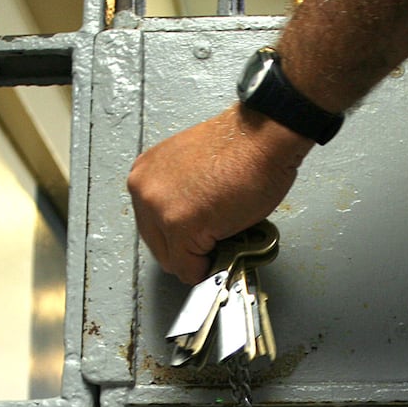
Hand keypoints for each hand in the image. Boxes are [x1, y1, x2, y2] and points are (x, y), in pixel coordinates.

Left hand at [127, 104, 313, 284]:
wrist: (263, 137)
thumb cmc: (241, 149)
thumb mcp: (191, 174)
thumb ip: (179, 201)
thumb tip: (188, 234)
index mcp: (144, 176)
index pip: (152, 229)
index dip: (181, 239)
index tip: (201, 236)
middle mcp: (144, 191)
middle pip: (160, 249)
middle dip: (189, 252)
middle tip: (216, 238)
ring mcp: (160, 210)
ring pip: (174, 262)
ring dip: (201, 257)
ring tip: (224, 234)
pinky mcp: (181, 227)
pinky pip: (190, 270)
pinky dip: (211, 268)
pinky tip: (228, 243)